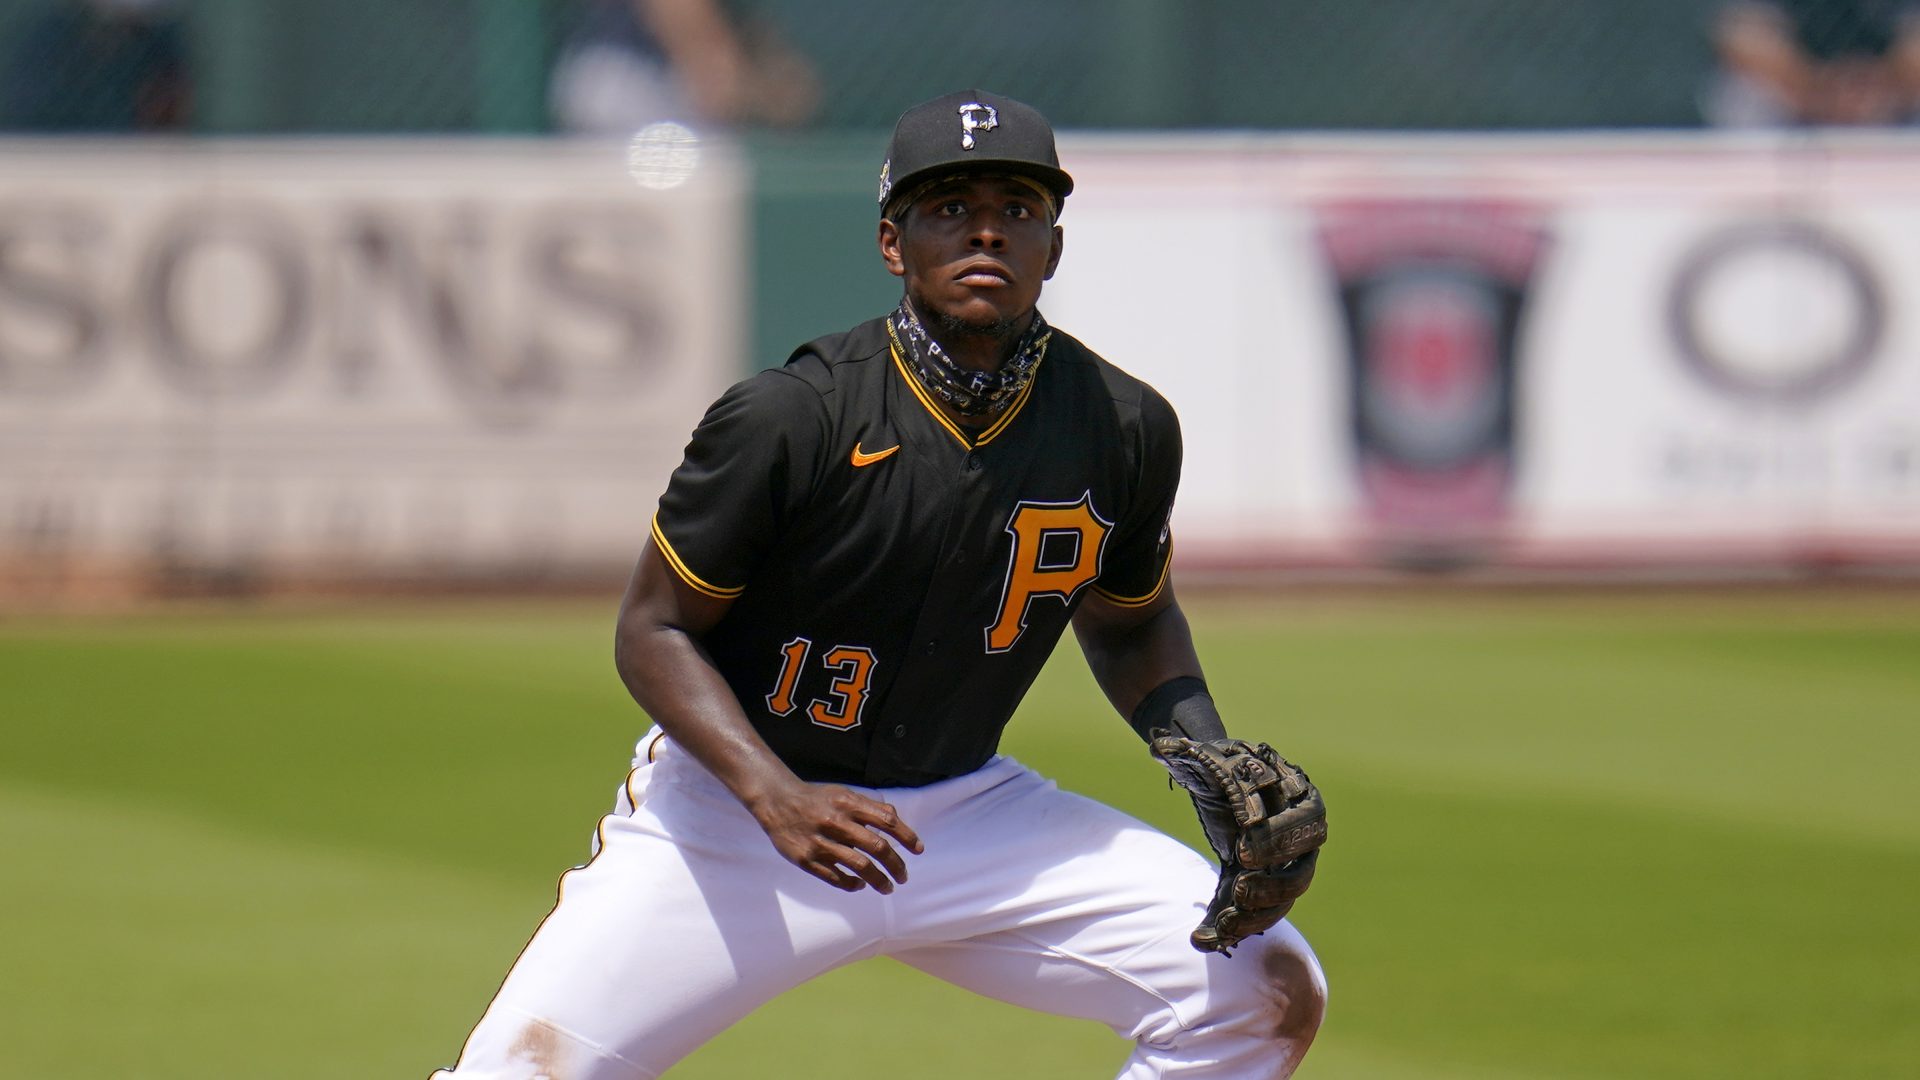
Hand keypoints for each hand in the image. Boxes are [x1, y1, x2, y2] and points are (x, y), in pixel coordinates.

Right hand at [748, 779, 923, 892]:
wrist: (777, 802)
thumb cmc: (817, 799)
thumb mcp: (844, 794)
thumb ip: (869, 806)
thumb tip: (895, 820)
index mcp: (848, 804)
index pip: (887, 821)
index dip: (907, 837)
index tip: (918, 850)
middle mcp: (836, 822)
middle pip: (877, 847)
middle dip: (896, 865)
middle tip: (904, 877)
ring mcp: (821, 843)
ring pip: (860, 867)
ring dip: (878, 880)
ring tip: (888, 888)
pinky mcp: (807, 860)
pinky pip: (836, 878)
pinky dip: (852, 884)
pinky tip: (860, 885)